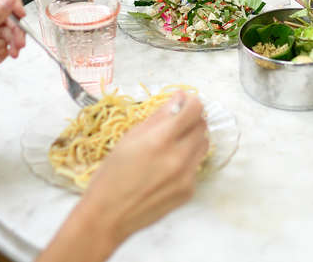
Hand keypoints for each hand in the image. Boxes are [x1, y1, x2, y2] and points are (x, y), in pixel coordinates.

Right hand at [81, 92, 209, 243]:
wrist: (109, 215)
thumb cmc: (112, 174)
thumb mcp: (130, 138)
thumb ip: (159, 116)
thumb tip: (179, 98)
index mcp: (161, 140)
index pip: (195, 110)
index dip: (191, 102)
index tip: (185, 102)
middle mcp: (179, 157)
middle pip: (202, 126)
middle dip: (192, 120)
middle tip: (176, 123)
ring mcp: (187, 176)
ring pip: (203, 146)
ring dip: (192, 139)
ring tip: (171, 145)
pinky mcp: (189, 191)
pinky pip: (196, 167)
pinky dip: (187, 161)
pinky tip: (166, 168)